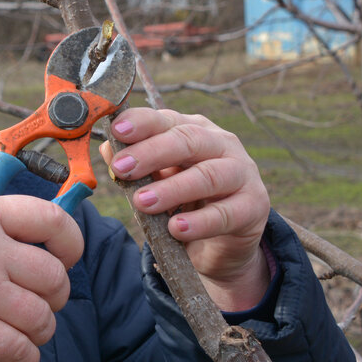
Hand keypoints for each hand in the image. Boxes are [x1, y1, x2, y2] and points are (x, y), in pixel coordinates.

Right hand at [0, 194, 83, 361]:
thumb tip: (28, 249)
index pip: (52, 220)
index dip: (71, 245)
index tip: (65, 261)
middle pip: (53, 276)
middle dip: (54, 299)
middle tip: (35, 306)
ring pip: (41, 316)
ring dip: (39, 333)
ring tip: (21, 335)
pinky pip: (18, 348)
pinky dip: (22, 360)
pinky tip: (11, 359)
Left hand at [101, 108, 270, 310]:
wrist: (221, 241)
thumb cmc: (184, 201)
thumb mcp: (155, 181)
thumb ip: (134, 166)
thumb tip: (108, 149)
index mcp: (193, 130)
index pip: (167, 119)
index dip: (142, 123)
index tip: (117, 131)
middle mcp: (220, 144)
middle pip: (187, 140)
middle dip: (151, 153)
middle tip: (123, 168)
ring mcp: (241, 173)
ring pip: (208, 175)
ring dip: (173, 189)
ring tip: (142, 203)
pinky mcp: (253, 206)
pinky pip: (226, 213)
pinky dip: (200, 222)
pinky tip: (176, 229)